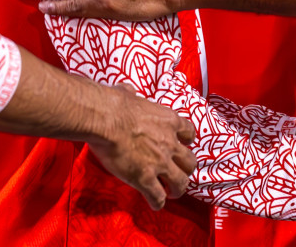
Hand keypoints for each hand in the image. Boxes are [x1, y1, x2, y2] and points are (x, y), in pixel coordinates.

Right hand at [85, 84, 197, 209]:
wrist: (105, 119)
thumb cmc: (114, 104)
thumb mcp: (128, 93)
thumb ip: (132, 95)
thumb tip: (126, 91)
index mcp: (168, 120)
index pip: (189, 131)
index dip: (186, 140)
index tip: (182, 144)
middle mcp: (169, 143)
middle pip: (190, 161)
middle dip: (186, 169)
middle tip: (178, 173)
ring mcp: (160, 162)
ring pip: (180, 182)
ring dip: (177, 189)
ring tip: (171, 193)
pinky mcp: (145, 178)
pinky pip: (158, 196)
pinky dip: (158, 202)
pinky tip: (155, 205)